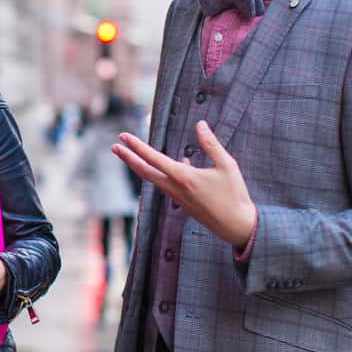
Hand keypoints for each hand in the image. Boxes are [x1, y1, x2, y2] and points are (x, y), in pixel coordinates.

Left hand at [111, 120, 256, 248]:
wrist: (237, 226)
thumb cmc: (234, 195)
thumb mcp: (227, 165)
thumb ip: (211, 144)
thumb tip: (200, 124)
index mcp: (183, 177)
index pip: (153, 158)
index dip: (137, 146)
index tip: (123, 136)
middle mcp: (175, 188)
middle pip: (144, 171)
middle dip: (128, 158)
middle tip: (114, 146)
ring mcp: (177, 198)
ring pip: (153, 179)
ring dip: (141, 166)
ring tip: (131, 154)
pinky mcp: (183, 203)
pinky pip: (167, 185)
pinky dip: (162, 173)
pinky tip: (178, 163)